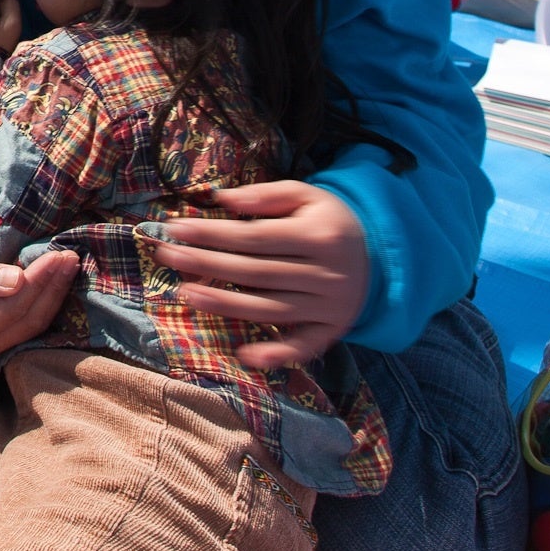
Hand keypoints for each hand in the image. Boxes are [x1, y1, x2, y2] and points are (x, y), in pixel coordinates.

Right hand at [0, 248, 77, 366]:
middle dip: (52, 288)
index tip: (58, 255)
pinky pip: (26, 326)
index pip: (13, 307)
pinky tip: (56, 284)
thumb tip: (19, 278)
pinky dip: (43, 303)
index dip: (39, 281)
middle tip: (71, 257)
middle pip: (28, 320)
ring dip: (53, 296)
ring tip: (69, 267)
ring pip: (32, 326)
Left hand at [152, 181, 368, 368]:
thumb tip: (223, 200)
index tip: (176, 228)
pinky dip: (276, 354)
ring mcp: (330, 306)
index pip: (255, 237)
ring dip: (226, 305)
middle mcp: (327, 273)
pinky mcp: (333, 330)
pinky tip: (245, 356)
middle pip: (256, 272)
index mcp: (320, 236)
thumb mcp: (307, 195)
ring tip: (186, 294)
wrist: (382, 255)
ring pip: (271, 308)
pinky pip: (304, 346)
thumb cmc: (330, 221)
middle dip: (207, 264)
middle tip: (167, 257)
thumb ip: (267, 194)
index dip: (214, 234)